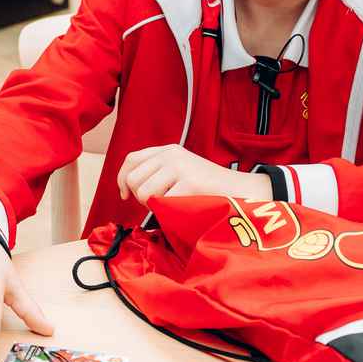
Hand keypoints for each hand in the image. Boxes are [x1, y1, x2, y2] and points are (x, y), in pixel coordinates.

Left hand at [116, 145, 272, 204]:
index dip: (123, 179)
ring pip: (144, 192)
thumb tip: (128, 187)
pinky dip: (169, 211)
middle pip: (133, 178)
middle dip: (139, 196)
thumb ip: (158, 172)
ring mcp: (180, 167)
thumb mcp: (181, 169)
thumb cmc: (208, 186)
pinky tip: (183, 207)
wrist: (239, 189)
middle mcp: (171, 155)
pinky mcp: (189, 182)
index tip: (125, 194)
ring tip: (172, 204)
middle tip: (156, 203)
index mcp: (168, 150)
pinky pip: (162, 203)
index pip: (132, 160)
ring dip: (153, 205)